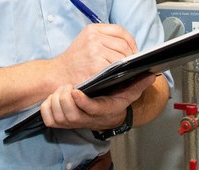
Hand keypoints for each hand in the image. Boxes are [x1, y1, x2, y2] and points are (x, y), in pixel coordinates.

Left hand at [39, 73, 155, 129]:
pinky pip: (48, 117)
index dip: (82, 102)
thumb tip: (151, 75)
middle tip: (67, 86)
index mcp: (101, 112)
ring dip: (56, 100)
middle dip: (65, 99)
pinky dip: (47, 106)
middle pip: (71, 114)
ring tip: (62, 88)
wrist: (100, 117)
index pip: (91, 110)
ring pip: (58, 115)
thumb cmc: (111, 101)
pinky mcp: (59, 123)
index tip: (75, 91)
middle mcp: (86, 119)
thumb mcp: (126, 94)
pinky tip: (53, 96)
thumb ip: (137, 85)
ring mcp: (71, 123)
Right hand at [51, 24, 138, 84]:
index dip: (130, 41)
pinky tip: (118, 75)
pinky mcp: (96, 65)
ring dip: (126, 65)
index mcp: (93, 29)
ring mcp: (95, 51)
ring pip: (121, 56)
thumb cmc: (74, 60)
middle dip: (130, 55)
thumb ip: (104, 38)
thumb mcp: (86, 41)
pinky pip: (115, 67)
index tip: (133, 50)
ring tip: (126, 70)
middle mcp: (94, 37)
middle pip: (123, 44)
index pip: (120, 30)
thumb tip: (128, 45)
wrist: (57, 74)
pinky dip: (119, 72)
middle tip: (131, 64)